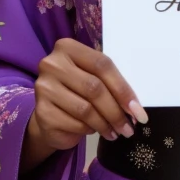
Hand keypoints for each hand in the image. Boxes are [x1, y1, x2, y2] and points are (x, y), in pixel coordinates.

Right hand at [21, 39, 147, 171]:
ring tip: (115, 132)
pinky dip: (89, 130)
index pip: (101, 64)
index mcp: (67, 47)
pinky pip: (75, 124)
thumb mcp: (93, 78)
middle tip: (129, 127)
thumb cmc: (77, 92)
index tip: (137, 109)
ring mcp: (44, 88)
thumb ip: (109, 82)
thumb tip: (135, 107)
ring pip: (85, 109)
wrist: (49, 116)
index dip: (122, 88)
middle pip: (94, 88)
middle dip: (116, 111)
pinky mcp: (42, 112)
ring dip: (105, 124)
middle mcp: (52, 64)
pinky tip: (94, 131)